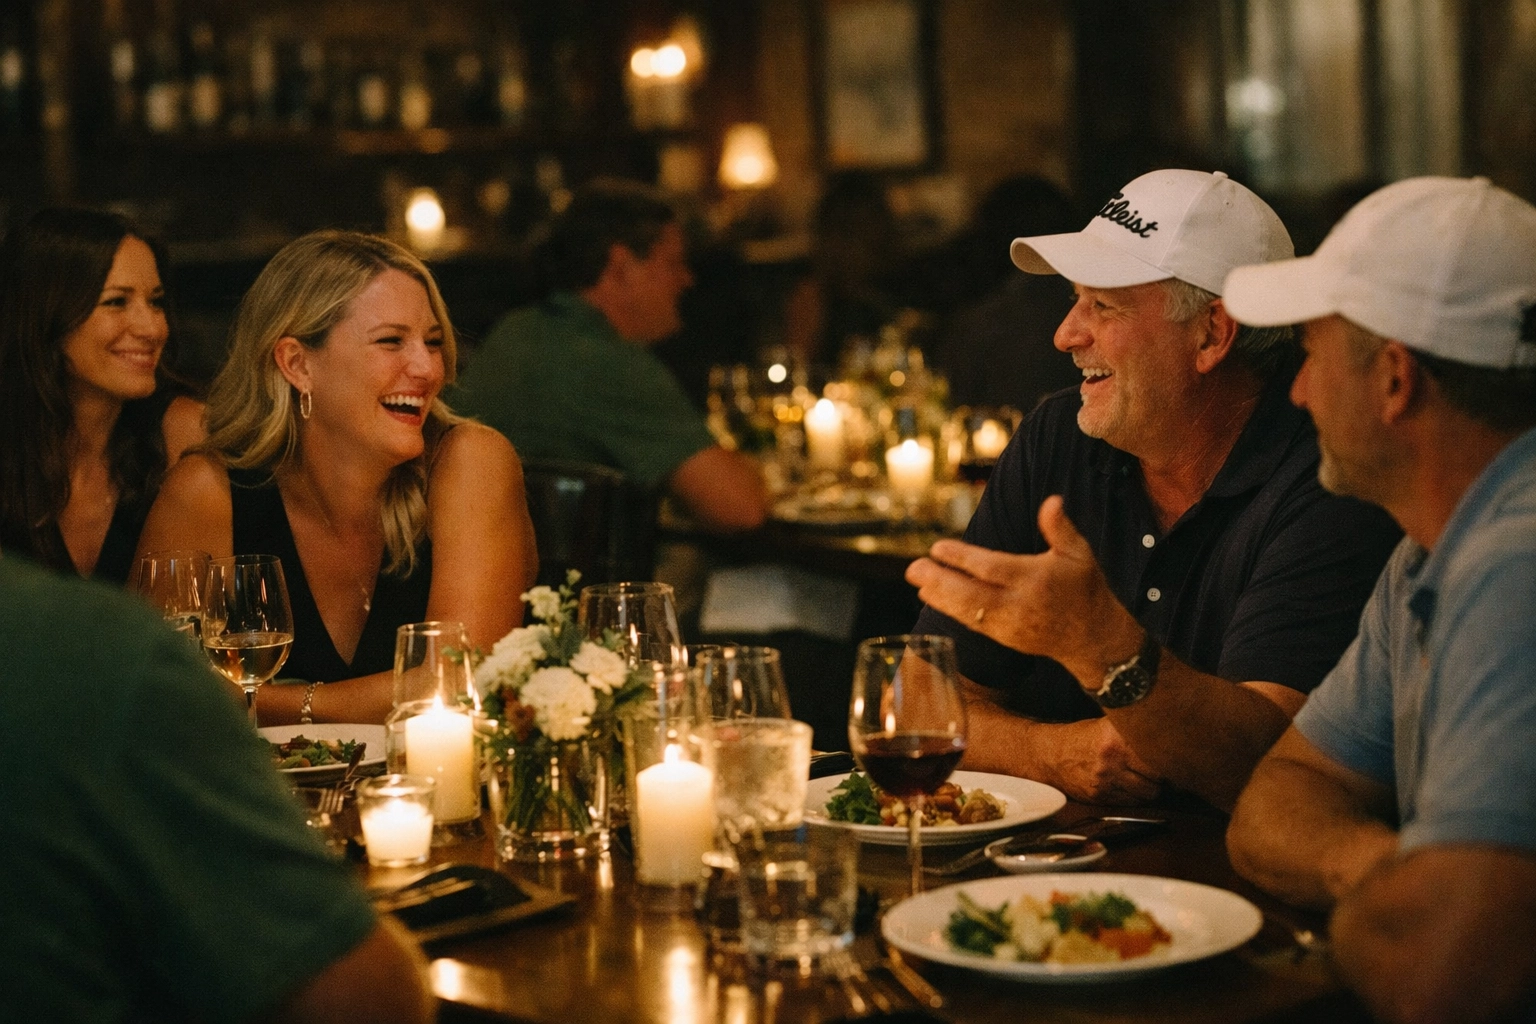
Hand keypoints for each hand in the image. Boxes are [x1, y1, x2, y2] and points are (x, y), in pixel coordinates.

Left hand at [906, 496, 1140, 679]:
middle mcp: (1020, 605)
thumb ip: (1062, 529)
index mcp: (1037, 580)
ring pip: (968, 612)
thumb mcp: (1081, 555)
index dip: (962, 559)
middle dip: (940, 582)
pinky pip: (973, 624)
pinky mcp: (1006, 639)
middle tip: (913, 567)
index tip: (937, 547)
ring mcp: (1011, 626)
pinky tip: (931, 597)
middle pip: (973, 595)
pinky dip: (951, 611)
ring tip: (916, 581)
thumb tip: (1051, 500)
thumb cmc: (1085, 588)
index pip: (992, 569)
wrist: (1095, 639)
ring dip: (939, 597)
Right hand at [1026, 718, 1162, 804]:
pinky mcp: (1101, 797)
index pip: (1157, 754)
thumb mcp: (1106, 726)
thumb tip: (1168, 736)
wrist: (1049, 756)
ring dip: (1152, 789)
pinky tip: (1132, 787)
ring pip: (1148, 794)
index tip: (1175, 758)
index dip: (1170, 758)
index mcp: (1115, 738)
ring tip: (1149, 780)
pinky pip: (1132, 803)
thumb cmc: (1082, 738)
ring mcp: (1105, 781)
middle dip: (1164, 776)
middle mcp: (1111, 760)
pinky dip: (1137, 797)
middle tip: (1166, 771)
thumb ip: (1132, 732)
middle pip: (1157, 777)